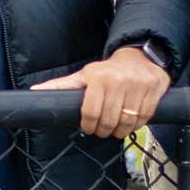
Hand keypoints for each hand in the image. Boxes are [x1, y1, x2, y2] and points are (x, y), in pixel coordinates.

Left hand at [31, 45, 169, 138]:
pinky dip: (136, 126)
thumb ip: (61, 86)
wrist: (140, 58)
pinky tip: (130, 123)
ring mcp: (139, 87)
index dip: (88, 125)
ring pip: (128, 122)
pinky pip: (144, 118)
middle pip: (109, 120)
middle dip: (103, 130)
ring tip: (115, 129)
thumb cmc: (108, 71)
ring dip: (120, 131)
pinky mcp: (154, 92)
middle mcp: (120, 81)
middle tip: (101, 130)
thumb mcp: (85, 75)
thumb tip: (35, 92)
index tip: (88, 128)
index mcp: (100, 77)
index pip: (90, 112)